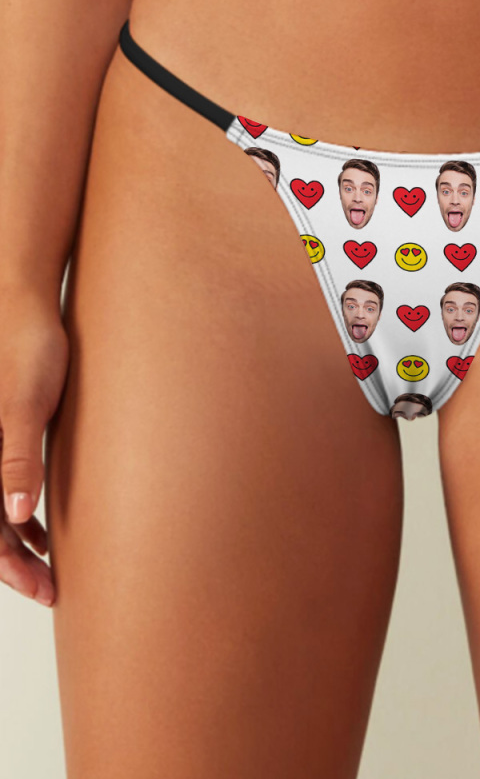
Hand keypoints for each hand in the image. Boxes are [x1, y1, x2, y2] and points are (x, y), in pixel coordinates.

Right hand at [0, 287, 68, 605]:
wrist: (26, 309)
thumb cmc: (28, 350)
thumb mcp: (25, 405)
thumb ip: (16, 456)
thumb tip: (15, 513)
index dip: (11, 567)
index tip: (44, 591)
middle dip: (17, 566)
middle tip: (53, 592)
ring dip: (20, 544)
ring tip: (51, 571)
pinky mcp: (6, 436)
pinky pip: (5, 486)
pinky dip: (22, 514)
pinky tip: (43, 530)